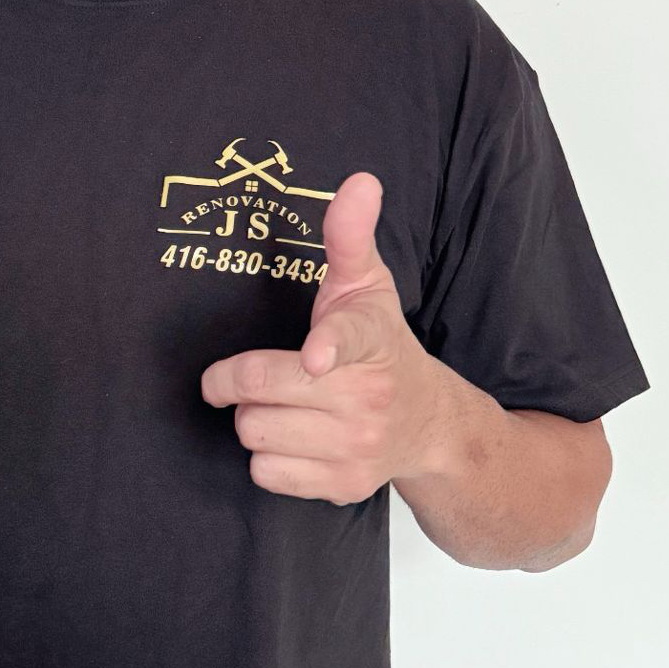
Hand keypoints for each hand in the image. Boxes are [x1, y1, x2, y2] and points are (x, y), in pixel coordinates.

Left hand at [199, 171, 444, 502]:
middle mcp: (368, 397)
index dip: (327, 346)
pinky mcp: (344, 486)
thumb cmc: (381, 345)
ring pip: (255, 432)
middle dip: (240, 382)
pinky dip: (267, 459)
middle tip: (253, 374)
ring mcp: (358, 447)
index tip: (315, 357)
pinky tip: (294, 439)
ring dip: (253, 419)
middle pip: (259, 389)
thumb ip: (350, 235)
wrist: (428, 424)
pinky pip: (265, 473)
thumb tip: (359, 180)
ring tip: (283, 405)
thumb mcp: (367, 286)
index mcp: (371, 338)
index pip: (348, 338)